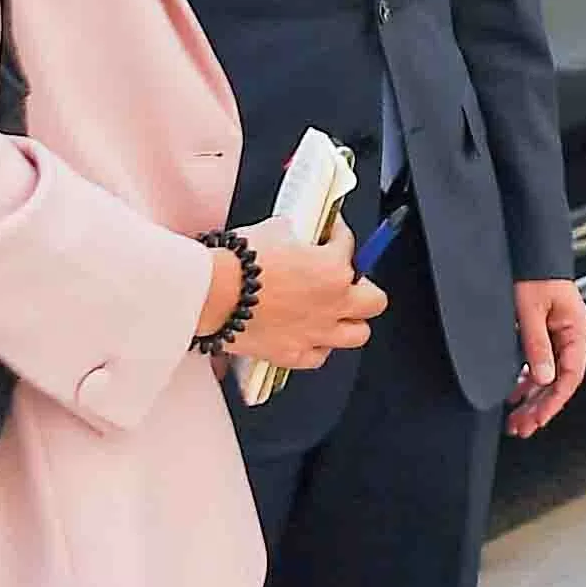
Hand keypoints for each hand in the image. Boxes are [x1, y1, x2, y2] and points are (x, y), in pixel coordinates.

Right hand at [226, 212, 385, 372]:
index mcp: (333, 268)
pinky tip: (309, 335)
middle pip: (375, 300)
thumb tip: (295, 233)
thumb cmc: (239, 263)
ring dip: (350, 322)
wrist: (210, 292)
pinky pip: (319, 356)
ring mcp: (316, 332)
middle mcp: (333, 303)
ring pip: (358, 334)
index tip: (331, 236)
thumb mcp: (274, 229)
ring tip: (337, 313)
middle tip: (348, 280)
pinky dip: (318, 346)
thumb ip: (295, 233)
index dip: (338, 237)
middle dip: (364, 288)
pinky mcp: (293, 354)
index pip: (350, 246)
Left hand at [507, 278, 585, 437]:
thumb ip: (536, 346)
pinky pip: (540, 363)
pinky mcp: (546, 330)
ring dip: (532, 398)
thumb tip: (541, 379)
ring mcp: (560, 333)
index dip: (554, 401)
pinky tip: (514, 394)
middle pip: (559, 380)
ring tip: (515, 420)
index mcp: (576, 329)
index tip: (537, 420)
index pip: (570, 375)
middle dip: (540, 406)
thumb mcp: (530, 311)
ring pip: (548, 375)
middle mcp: (572, 334)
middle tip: (520, 427)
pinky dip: (527, 380)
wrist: (528, 249)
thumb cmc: (532, 273)